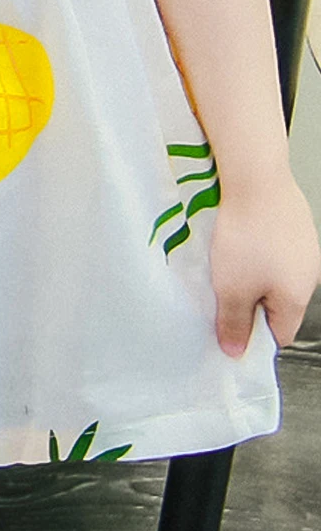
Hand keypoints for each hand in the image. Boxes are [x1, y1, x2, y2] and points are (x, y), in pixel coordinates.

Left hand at [209, 170, 320, 356]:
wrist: (256, 180)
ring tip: (225, 259)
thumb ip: (232, 323)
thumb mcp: (230, 288)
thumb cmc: (246, 234)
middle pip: (277, 303)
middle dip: (248, 302)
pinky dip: (255, 247)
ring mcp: (305, 247)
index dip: (252, 336)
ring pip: (274, 274)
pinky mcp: (294, 224)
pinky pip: (274, 247)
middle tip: (220, 290)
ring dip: (250, 273)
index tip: (228, 330)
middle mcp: (309, 275)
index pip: (280, 334)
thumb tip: (234, 351)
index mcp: (297, 298)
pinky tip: (237, 236)